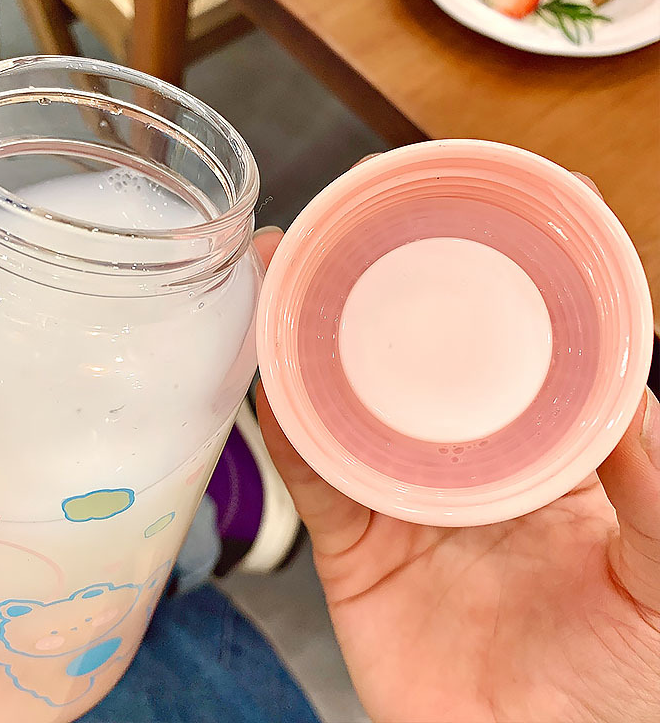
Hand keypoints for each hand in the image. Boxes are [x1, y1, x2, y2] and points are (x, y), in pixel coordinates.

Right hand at [253, 222, 659, 722]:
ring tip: (283, 273)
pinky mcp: (353, 550)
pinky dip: (286, 426)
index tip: (471, 213)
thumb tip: (633, 381)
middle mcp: (462, 465)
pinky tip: (268, 374)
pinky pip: (312, 478)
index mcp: (540, 457)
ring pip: (343, 405)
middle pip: (408, 364)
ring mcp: (402, 502)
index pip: (507, 351)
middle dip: (373, 294)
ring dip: (307, 341)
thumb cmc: (623, 690)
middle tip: (349, 226)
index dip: (487, 282)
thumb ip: (657, 483)